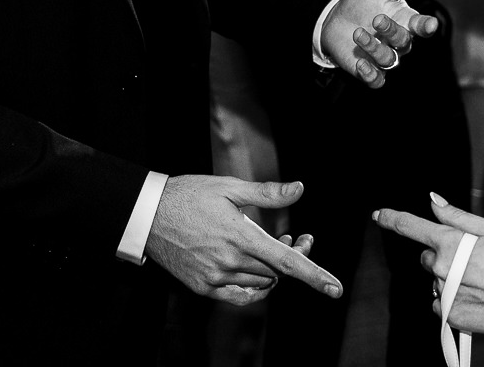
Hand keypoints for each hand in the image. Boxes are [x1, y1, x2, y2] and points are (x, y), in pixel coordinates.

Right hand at [144, 175, 341, 305]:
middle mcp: (229, 262)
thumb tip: (299, 189)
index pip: (287, 262)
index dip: (315, 275)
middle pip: (277, 272)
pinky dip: (254, 287)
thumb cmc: (190, 194)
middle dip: (293, 256)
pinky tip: (257, 271)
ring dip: (273, 270)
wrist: (148, 215)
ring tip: (272, 244)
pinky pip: (239, 296)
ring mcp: (214, 277)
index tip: (336, 289)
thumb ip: (267, 193)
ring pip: (260, 283)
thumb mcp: (230, 188)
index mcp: (240, 236)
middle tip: (296, 235)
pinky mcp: (202, 286)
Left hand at [323, 0, 449, 87]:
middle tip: (376, 19)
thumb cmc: (363, 2)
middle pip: (404, 42)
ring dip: (374, 47)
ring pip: (389, 60)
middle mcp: (398, 41)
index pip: (422, 26)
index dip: (426, 26)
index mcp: (406, 20)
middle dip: (391, 31)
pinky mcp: (368, 70)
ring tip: (358, 33)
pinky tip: (361, 63)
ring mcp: (384, 56)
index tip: (429, 25)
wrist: (333, 18)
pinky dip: (371, 74)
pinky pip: (377, 80)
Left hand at [374, 193, 483, 336]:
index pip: (410, 226)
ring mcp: (444, 295)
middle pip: (428, 258)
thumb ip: (457, 216)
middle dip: (443, 256)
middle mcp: (441, 269)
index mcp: (449, 243)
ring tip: (483, 281)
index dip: (391, 218)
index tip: (379, 215)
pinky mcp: (451, 316)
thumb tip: (433, 201)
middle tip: (473, 260)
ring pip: (437, 282)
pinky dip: (453, 300)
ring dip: (450, 280)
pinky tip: (478, 297)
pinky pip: (441, 305)